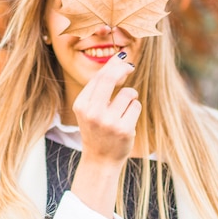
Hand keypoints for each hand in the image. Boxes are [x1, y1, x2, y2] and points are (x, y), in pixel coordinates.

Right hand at [73, 52, 141, 166]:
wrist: (100, 159)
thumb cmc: (97, 129)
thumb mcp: (90, 108)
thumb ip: (100, 86)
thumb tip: (119, 60)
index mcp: (81, 105)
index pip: (99, 77)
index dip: (113, 64)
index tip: (122, 60)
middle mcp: (93, 112)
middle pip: (110, 78)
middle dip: (122, 68)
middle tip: (130, 66)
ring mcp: (108, 122)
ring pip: (128, 93)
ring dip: (130, 96)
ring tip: (124, 109)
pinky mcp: (124, 129)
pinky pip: (136, 106)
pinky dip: (134, 109)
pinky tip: (127, 120)